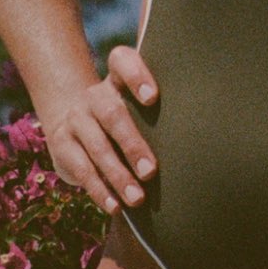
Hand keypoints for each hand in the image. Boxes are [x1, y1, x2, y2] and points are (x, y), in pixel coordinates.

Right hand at [44, 45, 158, 216]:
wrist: (71, 119)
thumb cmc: (124, 115)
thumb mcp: (136, 105)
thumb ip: (160, 107)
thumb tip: (205, 128)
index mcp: (117, 79)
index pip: (122, 62)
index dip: (136, 75)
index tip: (153, 97)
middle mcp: (94, 95)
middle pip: (112, 115)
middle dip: (133, 145)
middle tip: (151, 171)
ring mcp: (76, 119)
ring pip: (97, 147)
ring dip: (119, 176)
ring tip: (138, 199)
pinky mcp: (62, 144)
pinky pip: (82, 169)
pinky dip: (100, 190)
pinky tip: (116, 206)